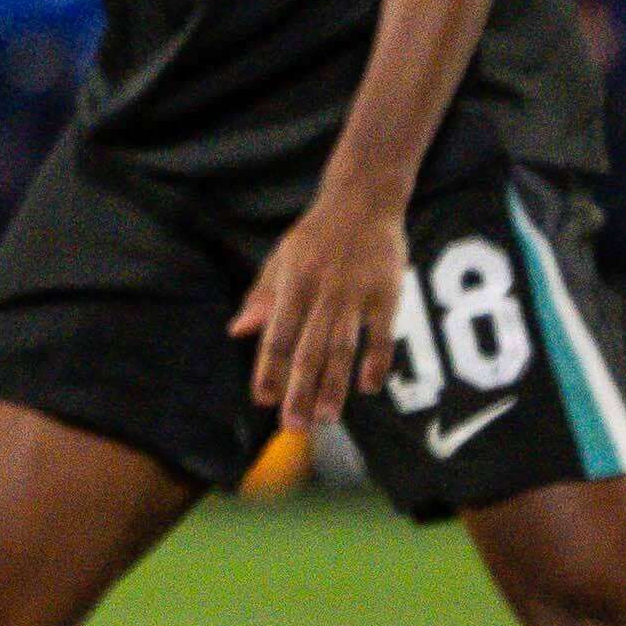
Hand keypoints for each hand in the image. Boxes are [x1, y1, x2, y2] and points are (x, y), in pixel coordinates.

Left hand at [230, 176, 407, 432]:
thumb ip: (262, 297)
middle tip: (294, 425)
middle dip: (300, 390)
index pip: (277, 335)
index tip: (263, 400)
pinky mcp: (387, 293)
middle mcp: (323, 292)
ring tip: (326, 418)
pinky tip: (368, 388)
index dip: (269, 369)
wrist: (364, 199)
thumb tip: (237, 331)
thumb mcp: (281, 260)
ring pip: (343, 347)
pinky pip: (382, 334)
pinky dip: (376, 362)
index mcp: (292, 284)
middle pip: (309, 349)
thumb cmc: (316, 236)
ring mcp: (357, 293)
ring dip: (334, 385)